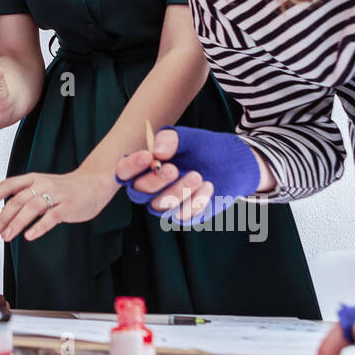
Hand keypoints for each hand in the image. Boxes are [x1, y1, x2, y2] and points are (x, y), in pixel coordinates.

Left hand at [0, 169, 118, 241]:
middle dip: (1, 218)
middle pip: (16, 200)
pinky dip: (39, 227)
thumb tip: (5, 212)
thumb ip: (26, 195)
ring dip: (16, 223)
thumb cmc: (67, 187)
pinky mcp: (68, 207)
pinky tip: (30, 236)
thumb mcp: (43, 185)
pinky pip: (51, 217)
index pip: (8, 185)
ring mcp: (55, 195)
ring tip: (6, 236)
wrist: (94, 183)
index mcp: (33, 179)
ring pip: (31, 208)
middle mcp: (42, 185)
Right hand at [114, 126, 261, 223]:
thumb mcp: (186, 137)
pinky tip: (208, 186)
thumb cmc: (202, 147)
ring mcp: (166, 203)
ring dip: (177, 192)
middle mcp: (150, 188)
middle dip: (155, 182)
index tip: (147, 156)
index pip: (124, 171)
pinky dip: (195, 202)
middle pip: (138, 192)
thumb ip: (170, 139)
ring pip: (159, 206)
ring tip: (198, 176)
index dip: (131, 166)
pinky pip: (181, 216)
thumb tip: (157, 152)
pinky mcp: (184, 214)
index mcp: (143, 167)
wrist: (231, 162)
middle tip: (174, 169)